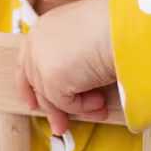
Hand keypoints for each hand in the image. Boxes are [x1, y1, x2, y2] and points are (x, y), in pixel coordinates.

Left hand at [15, 0, 115, 135]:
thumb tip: (71, 84)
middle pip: (34, 83)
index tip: (34, 103)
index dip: (30, 85)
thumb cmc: (115, 25)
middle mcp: (37, 42)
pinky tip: (101, 101)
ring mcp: (41, 60)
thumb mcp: (84, 39)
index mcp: (44, 27)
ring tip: (100, 106)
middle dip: (50, 107)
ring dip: (76, 106)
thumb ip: (70, 56)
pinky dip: (84, 107)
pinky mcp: (51, 79)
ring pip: (51, 97)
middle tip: (61, 125)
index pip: (26, 61)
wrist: (124, 25)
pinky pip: (66, 103)